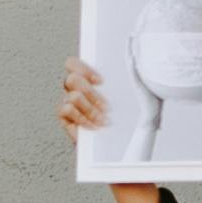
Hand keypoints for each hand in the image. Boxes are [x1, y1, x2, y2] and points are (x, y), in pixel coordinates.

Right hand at [63, 58, 158, 202]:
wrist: (124, 148)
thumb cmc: (130, 119)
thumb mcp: (137, 94)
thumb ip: (133, 73)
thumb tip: (134, 54)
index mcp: (88, 80)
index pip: (72, 63)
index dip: (83, 67)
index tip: (102, 81)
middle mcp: (74, 90)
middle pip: (71, 79)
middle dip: (91, 94)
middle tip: (106, 107)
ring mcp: (68, 106)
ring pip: (72, 96)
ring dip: (90, 110)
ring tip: (104, 121)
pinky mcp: (65, 121)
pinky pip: (65, 110)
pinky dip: (82, 119)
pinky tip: (94, 127)